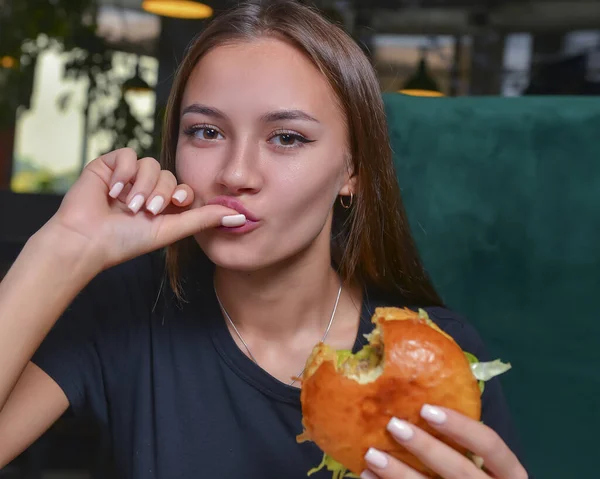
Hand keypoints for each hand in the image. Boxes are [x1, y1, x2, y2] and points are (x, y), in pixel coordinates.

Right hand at [44, 148, 240, 271]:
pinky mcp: (108, 165)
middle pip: (168, 175)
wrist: (87, 240)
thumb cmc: (127, 240)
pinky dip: (123, 172)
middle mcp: (147, 189)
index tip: (178, 203)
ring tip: (129, 205)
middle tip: (147, 210)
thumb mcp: (171, 229)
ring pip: (150, 164)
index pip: (183, 188)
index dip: (182, 192)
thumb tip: (241, 216)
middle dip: (160, 193)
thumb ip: (204, 219)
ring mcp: (128, 176)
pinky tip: (112, 191)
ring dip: (142, 186)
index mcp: (162, 205)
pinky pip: (127, 155)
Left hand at [360, 405, 527, 478]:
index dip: (461, 426)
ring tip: (371, 455)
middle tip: (393, 425)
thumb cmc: (477, 477)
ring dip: (398, 473)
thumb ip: (463, 442)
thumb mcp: (482, 462)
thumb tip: (421, 402)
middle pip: (460, 470)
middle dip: (425, 448)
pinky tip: (367, 476)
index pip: (491, 445)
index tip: (427, 408)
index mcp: (510, 474)